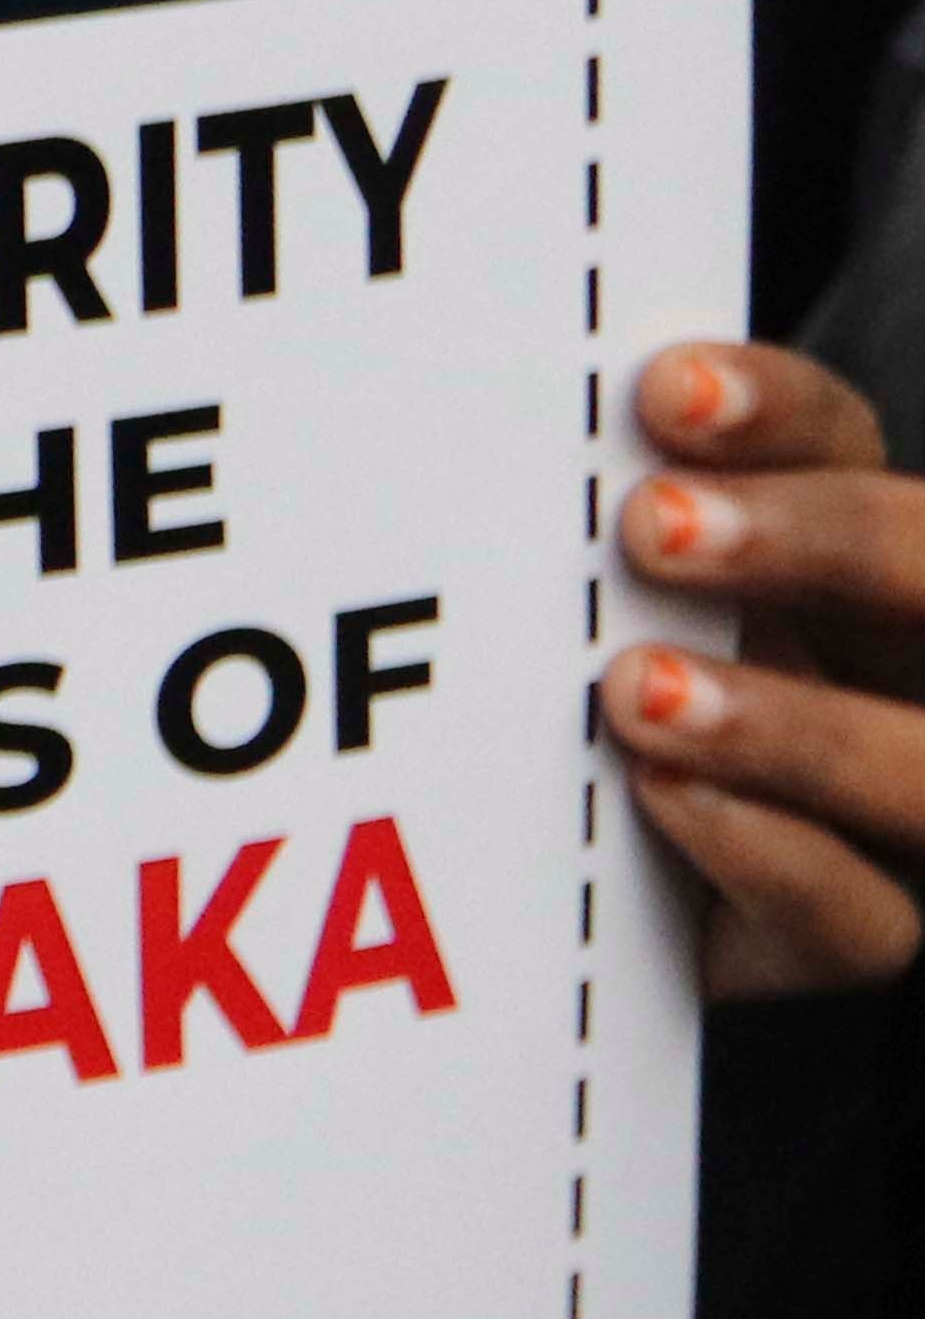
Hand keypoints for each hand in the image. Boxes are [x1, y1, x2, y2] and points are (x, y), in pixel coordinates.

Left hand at [606, 338, 924, 995]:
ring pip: (921, 766)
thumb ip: (561, 533)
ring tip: (638, 690)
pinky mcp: (851, 926)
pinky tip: (662, 798)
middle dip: (814, 539)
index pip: (839, 443)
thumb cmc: (558, 700)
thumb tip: (442, 425)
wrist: (567, 892)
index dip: (777, 410)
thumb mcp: (566, 600)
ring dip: (790, 723)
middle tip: (657, 525)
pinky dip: (768, 854)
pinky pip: (862, 917)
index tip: (664, 391)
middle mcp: (894, 668)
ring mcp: (894, 807)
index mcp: (828, 557)